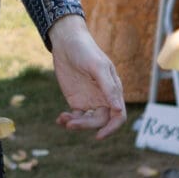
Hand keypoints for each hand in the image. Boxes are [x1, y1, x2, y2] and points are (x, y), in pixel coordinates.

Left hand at [49, 14, 124, 138]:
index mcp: (113, 91)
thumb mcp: (98, 67)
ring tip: (63, 119)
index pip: (118, 116)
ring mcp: (90, 100)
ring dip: (76, 124)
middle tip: (70, 123)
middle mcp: (103, 98)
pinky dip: (68, 120)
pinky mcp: (76, 100)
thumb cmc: (86, 50)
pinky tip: (60, 118)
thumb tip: (119, 108)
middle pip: (100, 121)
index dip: (112, 128)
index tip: (99, 135)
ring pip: (87, 121)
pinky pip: (76, 117)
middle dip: (86, 125)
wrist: (66, 42)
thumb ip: (109, 87)